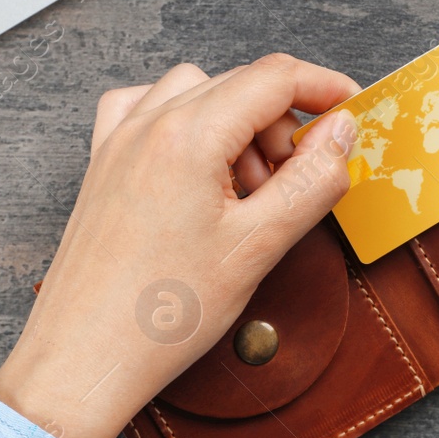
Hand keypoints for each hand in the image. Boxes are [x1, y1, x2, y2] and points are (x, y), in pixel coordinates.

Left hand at [0, 54, 358, 437]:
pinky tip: (199, 167)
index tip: (353, 109)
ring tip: (248, 189)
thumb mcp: (258, 247)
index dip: (325, 87)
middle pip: (239, 84)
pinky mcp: (103, 164)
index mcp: (187, 136)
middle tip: (299, 181)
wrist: (85, 359)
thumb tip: (341, 132)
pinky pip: (149, 110)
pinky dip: (186, 123)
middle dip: (283, 123)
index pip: (274, 77)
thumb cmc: (161, 315)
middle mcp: (147, 125)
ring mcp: (119, 141)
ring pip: (197, 92)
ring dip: (237, 124)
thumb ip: (311, 181)